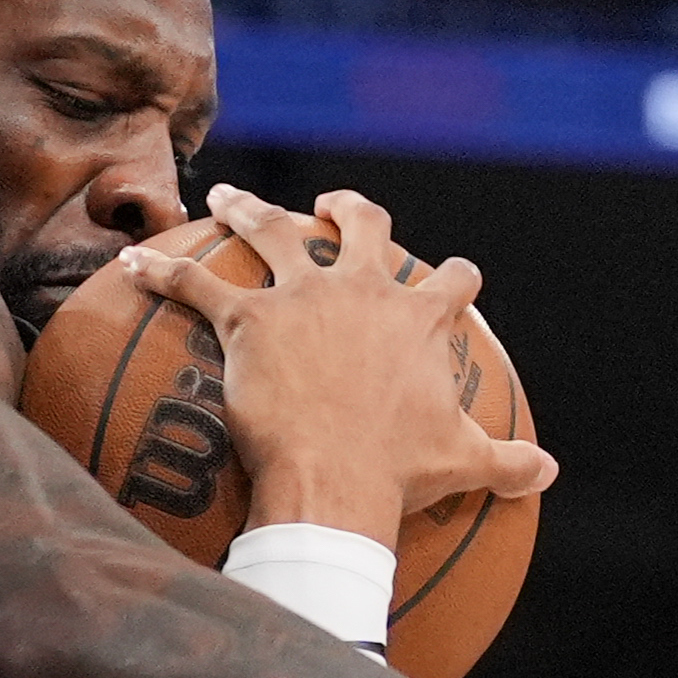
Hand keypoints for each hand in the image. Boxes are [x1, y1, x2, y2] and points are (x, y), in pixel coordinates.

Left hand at [118, 183, 556, 544]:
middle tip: (327, 207)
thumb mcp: (463, 465)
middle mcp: (360, 288)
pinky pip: (193, 283)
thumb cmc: (398, 474)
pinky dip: (158, 270)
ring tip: (226, 198)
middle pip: (359, 224)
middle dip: (345, 209)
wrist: (335, 479)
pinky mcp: (247, 320)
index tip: (454, 280)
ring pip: (270, 231)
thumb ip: (508, 463)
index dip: (456, 280)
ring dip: (246, 208)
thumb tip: (548, 474)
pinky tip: (129, 260)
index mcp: (417, 318)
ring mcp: (301, 297)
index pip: (451, 282)